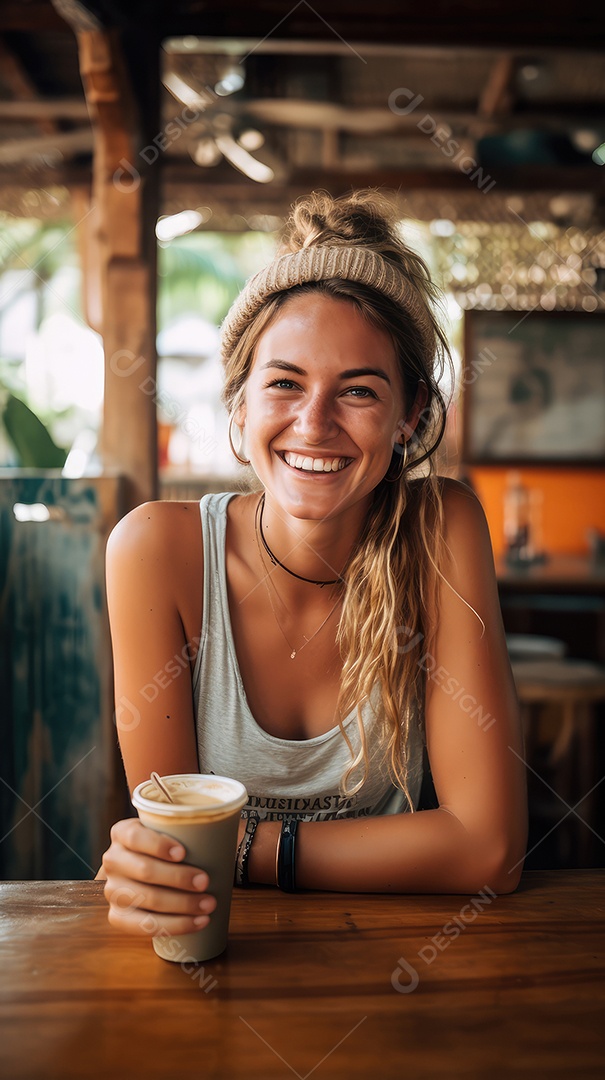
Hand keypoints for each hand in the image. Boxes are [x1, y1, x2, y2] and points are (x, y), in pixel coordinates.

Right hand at [102, 818, 216, 936]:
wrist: (153, 871)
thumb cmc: (170, 848)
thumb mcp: (171, 831)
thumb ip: (184, 829)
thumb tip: (221, 828)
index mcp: (122, 833)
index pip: (135, 836)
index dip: (157, 845)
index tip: (183, 853)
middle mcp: (113, 860)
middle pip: (144, 870)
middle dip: (178, 879)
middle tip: (205, 881)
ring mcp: (112, 890)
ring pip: (147, 899)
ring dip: (182, 905)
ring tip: (208, 904)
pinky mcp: (117, 916)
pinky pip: (143, 926)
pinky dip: (175, 926)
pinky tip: (198, 922)